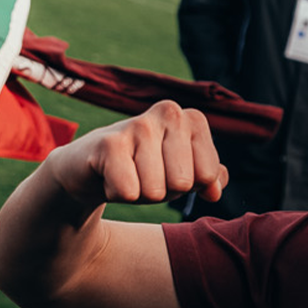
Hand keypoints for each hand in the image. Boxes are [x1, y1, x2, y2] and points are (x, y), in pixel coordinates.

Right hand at [47, 102, 227, 209]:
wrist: (91, 170)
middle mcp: (169, 113)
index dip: (189, 185)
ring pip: (155, 190)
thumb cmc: (145, 170)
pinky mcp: (108, 142)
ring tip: (128, 174)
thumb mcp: (183, 175)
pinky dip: (117, 194)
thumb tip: (215, 190)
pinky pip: (128, 191)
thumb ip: (209, 178)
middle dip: (164, 191)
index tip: (170, 171)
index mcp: (193, 120)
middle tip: (145, 174)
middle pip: (182, 183)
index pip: (208, 175)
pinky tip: (109, 176)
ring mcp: (138, 124)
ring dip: (140, 193)